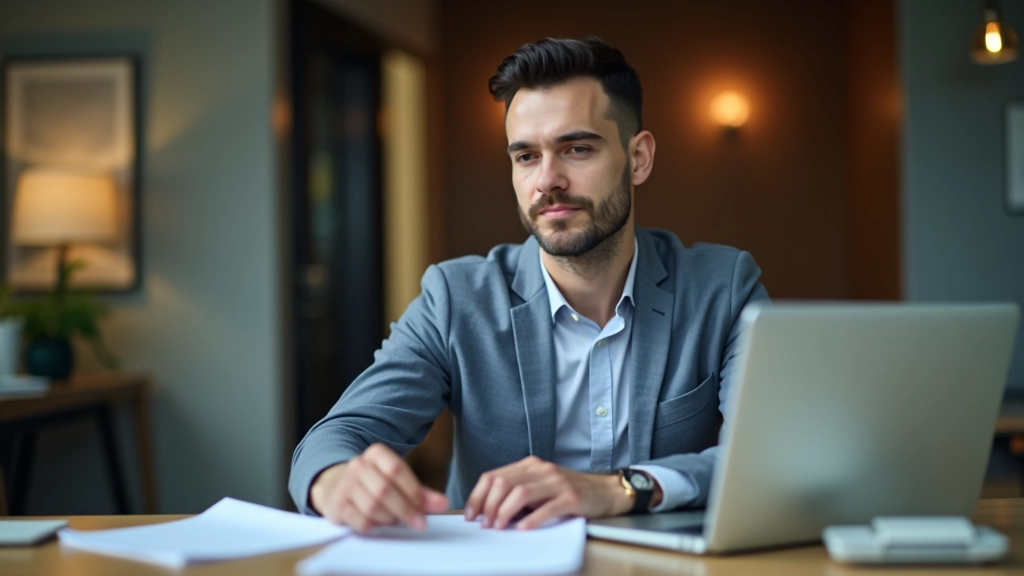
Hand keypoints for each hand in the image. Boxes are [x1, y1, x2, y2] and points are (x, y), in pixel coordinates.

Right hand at [309, 443, 448, 532]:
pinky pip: (360, 521)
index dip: (413, 490)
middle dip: (405, 509)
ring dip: (390, 518)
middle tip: (420, 523)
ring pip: (372, 507)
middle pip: (385, 490)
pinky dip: (375, 526)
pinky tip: (380, 524)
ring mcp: (345, 485)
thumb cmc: (374, 482)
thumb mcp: (397, 481)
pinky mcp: (337, 506)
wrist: (335, 485)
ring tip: (397, 521)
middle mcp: (358, 466)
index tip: (426, 507)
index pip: (397, 469)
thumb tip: (443, 504)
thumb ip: (421, 493)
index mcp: (376, 454)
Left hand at [464, 456, 639, 529]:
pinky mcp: (571, 497)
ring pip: (521, 493)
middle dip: (489, 506)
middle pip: (503, 483)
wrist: (606, 490)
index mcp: (530, 465)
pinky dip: (532, 519)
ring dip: (504, 512)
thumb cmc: (570, 491)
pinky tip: (523, 528)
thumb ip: (518, 490)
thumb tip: (488, 509)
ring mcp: (557, 482)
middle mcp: (541, 469)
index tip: (471, 514)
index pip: (494, 476)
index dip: (478, 496)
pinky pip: (547, 507)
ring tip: (499, 527)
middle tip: (485, 524)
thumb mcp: (540, 485)